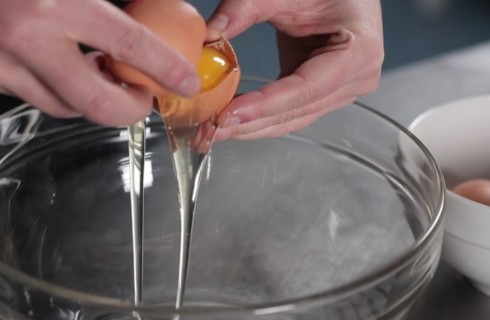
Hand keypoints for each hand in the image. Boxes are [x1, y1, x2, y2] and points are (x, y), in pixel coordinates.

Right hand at [0, 0, 200, 125]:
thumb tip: (160, 7)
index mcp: (55, 4)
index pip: (129, 44)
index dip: (166, 68)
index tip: (186, 82)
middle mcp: (27, 39)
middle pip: (98, 103)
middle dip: (132, 108)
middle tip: (146, 96)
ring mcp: (3, 63)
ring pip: (67, 108)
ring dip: (97, 100)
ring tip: (108, 78)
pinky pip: (38, 98)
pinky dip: (65, 93)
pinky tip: (72, 72)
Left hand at [207, 0, 383, 139]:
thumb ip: (247, 6)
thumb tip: (210, 34)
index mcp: (359, 52)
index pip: (306, 88)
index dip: (265, 105)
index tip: (227, 114)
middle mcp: (356, 79)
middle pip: (296, 111)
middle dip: (249, 123)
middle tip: (207, 130)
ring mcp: (341, 91)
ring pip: (290, 119)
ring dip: (250, 127)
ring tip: (211, 131)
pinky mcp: (322, 94)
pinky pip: (289, 112)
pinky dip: (259, 117)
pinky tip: (230, 120)